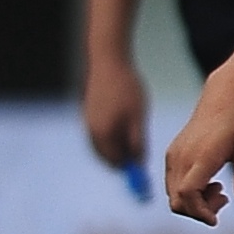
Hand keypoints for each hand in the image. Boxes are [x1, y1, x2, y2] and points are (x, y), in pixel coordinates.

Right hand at [81, 52, 147, 170]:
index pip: (115, 162)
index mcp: (103, 135)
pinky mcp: (89, 115)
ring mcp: (88, 123)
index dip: (131, 169)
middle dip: (124, 160)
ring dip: (119, 149)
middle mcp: (91, 133)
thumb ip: (137, 141)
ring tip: (137, 142)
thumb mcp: (138, 117)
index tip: (145, 170)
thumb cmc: (126, 89)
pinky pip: (100, 135)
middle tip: (142, 156)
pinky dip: (112, 138)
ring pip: (104, 146)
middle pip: (108, 157)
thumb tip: (139, 162)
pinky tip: (126, 129)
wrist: (108, 63)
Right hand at [162, 88, 233, 223]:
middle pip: (177, 200)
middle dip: (199, 210)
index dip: (199, 212)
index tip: (216, 219)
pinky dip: (188, 191)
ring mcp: (174, 155)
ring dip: (194, 201)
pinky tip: (210, 182)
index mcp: (200, 156)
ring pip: (173, 193)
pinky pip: (173, 182)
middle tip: (224, 199)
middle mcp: (181, 157)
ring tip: (220, 190)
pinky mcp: (173, 153)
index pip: (188, 194)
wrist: (224, 95)